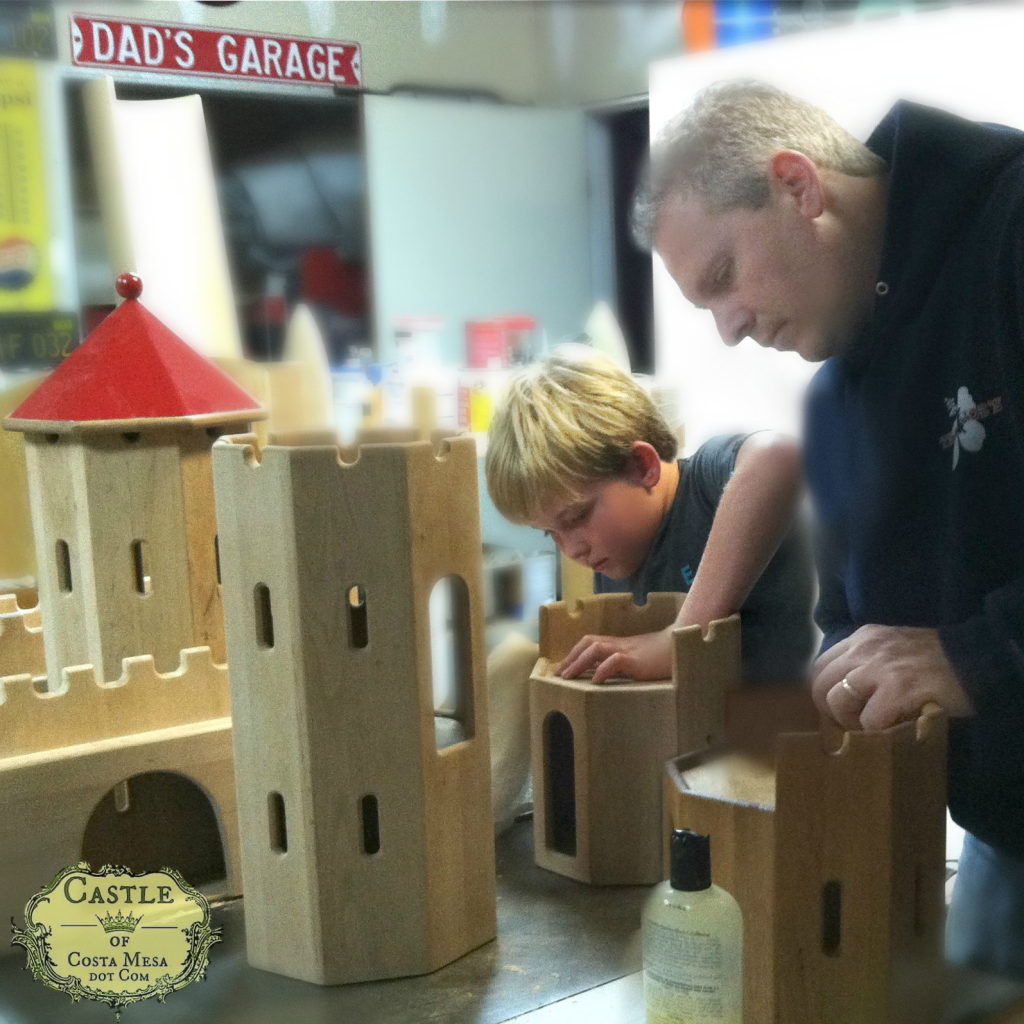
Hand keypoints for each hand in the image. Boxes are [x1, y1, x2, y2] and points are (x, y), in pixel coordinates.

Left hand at [557, 627, 672, 684]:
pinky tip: (595, 681)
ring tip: (569, 677)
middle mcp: (620, 644)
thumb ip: (625, 663)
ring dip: (580, 662)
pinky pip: (615, 660)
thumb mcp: (640, 658)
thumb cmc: (665, 655)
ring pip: (596, 648)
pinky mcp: (637, 660)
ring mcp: (628, 650)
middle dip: (571, 657)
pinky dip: (603, 669)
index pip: (591, 642)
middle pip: (588, 642)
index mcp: (620, 644)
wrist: (684, 646)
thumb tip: (606, 676)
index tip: (563, 668)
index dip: (575, 653)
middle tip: (560, 674)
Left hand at [812, 624, 974, 730]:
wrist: (976, 660)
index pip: (820, 665)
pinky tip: (891, 730)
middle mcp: (865, 648)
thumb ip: (866, 662)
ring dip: (850, 722)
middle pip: (820, 684)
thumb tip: (842, 692)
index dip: (824, 692)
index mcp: (862, 637)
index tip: (838, 708)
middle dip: (830, 711)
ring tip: (870, 728)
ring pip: (837, 701)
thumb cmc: (934, 659)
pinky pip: (869, 718)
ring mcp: (881, 668)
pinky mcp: (900, 688)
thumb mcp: (892, 649)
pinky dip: (876, 731)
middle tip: (851, 724)